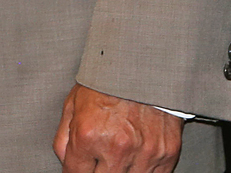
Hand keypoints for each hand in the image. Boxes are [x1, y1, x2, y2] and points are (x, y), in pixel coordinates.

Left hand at [53, 84, 182, 171]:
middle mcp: (116, 148)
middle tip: (98, 157)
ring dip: (120, 171)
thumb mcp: (72, 104)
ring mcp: (144, 154)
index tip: (78, 167)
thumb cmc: (106, 83)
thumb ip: (63, 139)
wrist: (143, 68)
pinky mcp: (166, 154)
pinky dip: (142, 171)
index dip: (74, 171)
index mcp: (88, 135)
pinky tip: (135, 158)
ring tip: (116, 155)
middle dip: (96, 171)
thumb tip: (65, 162)